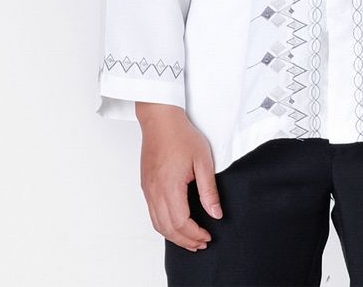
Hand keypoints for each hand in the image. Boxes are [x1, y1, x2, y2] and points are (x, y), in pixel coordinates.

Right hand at [136, 102, 222, 251]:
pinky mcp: (146, 185)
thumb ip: (209, 190)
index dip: (195, 234)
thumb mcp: (203, 160)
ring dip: (174, 235)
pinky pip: (152, 213)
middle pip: (167, 228)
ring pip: (157, 223)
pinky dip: (164, 225)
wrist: (160, 119)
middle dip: (185, 240)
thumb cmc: (181, 134)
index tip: (208, 236)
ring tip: (190, 239)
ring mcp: (148, 189)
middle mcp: (155, 191)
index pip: (181, 223)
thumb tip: (216, 213)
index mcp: (170, 187)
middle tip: (201, 243)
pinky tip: (176, 223)